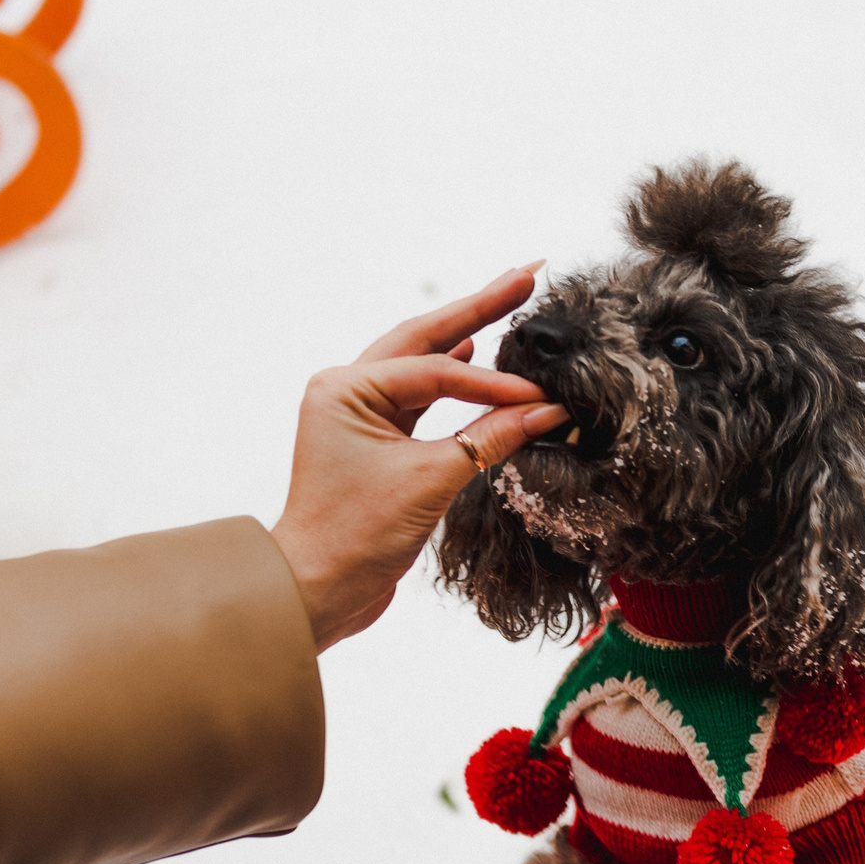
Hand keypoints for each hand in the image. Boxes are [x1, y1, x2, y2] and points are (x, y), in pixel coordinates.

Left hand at [271, 267, 567, 650]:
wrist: (318, 590)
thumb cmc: (357, 536)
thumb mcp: (431, 481)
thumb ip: (490, 438)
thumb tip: (547, 410)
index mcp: (345, 389)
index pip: (436, 370)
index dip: (495, 381)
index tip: (543, 393)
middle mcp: (346, 390)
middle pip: (425, 339)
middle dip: (478, 308)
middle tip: (527, 274)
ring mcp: (358, 414)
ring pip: (423, 364)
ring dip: (467, 337)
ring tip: (509, 301)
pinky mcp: (374, 441)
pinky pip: (421, 398)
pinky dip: (453, 380)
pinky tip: (475, 352)